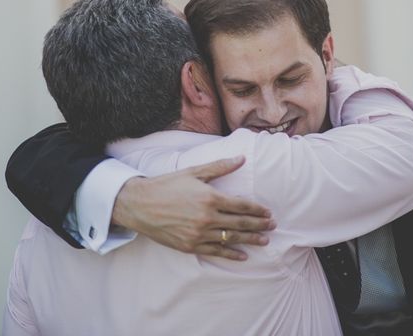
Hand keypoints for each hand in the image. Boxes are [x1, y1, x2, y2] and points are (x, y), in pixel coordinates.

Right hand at [111, 156, 275, 259]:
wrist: (139, 204)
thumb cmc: (167, 185)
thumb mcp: (193, 172)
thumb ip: (219, 167)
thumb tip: (241, 158)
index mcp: (210, 197)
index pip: (241, 205)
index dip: (257, 209)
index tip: (268, 212)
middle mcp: (207, 217)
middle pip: (240, 223)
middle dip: (259, 225)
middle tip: (273, 226)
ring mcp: (199, 233)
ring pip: (231, 238)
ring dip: (250, 240)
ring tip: (264, 241)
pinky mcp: (190, 246)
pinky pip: (215, 252)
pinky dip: (230, 254)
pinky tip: (243, 256)